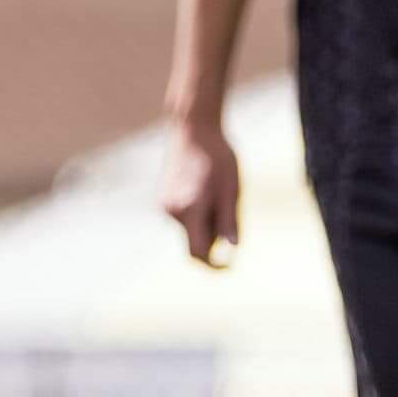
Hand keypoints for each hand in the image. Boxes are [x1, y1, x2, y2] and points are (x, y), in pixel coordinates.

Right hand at [161, 126, 240, 266]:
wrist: (193, 129)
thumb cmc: (219, 159)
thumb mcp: (231, 191)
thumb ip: (230, 221)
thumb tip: (233, 248)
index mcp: (188, 211)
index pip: (197, 253)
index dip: (214, 265)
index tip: (230, 267)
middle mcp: (171, 211)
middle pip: (196, 242)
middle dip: (215, 240)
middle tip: (234, 213)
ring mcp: (164, 204)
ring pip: (191, 229)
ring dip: (209, 225)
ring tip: (221, 195)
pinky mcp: (164, 197)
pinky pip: (184, 217)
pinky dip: (200, 215)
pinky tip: (210, 192)